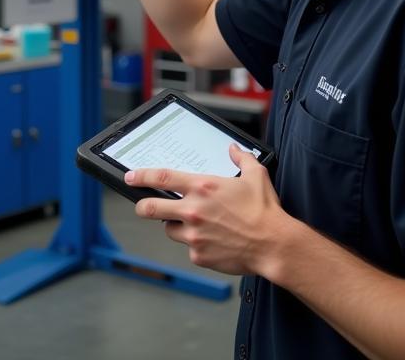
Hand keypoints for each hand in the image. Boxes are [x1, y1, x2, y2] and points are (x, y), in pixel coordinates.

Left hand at [127, 144, 288, 276]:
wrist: (273, 244)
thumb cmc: (264, 211)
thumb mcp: (256, 174)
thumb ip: (241, 158)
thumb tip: (233, 149)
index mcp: (203, 187)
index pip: (162, 178)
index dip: (141, 176)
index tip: (131, 177)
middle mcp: (193, 210)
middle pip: (151, 208)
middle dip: (143, 206)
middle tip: (143, 206)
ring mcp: (194, 235)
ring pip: (170, 229)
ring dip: (176, 225)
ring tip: (194, 223)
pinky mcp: (199, 255)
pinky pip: (189, 248)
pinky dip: (196, 243)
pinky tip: (213, 240)